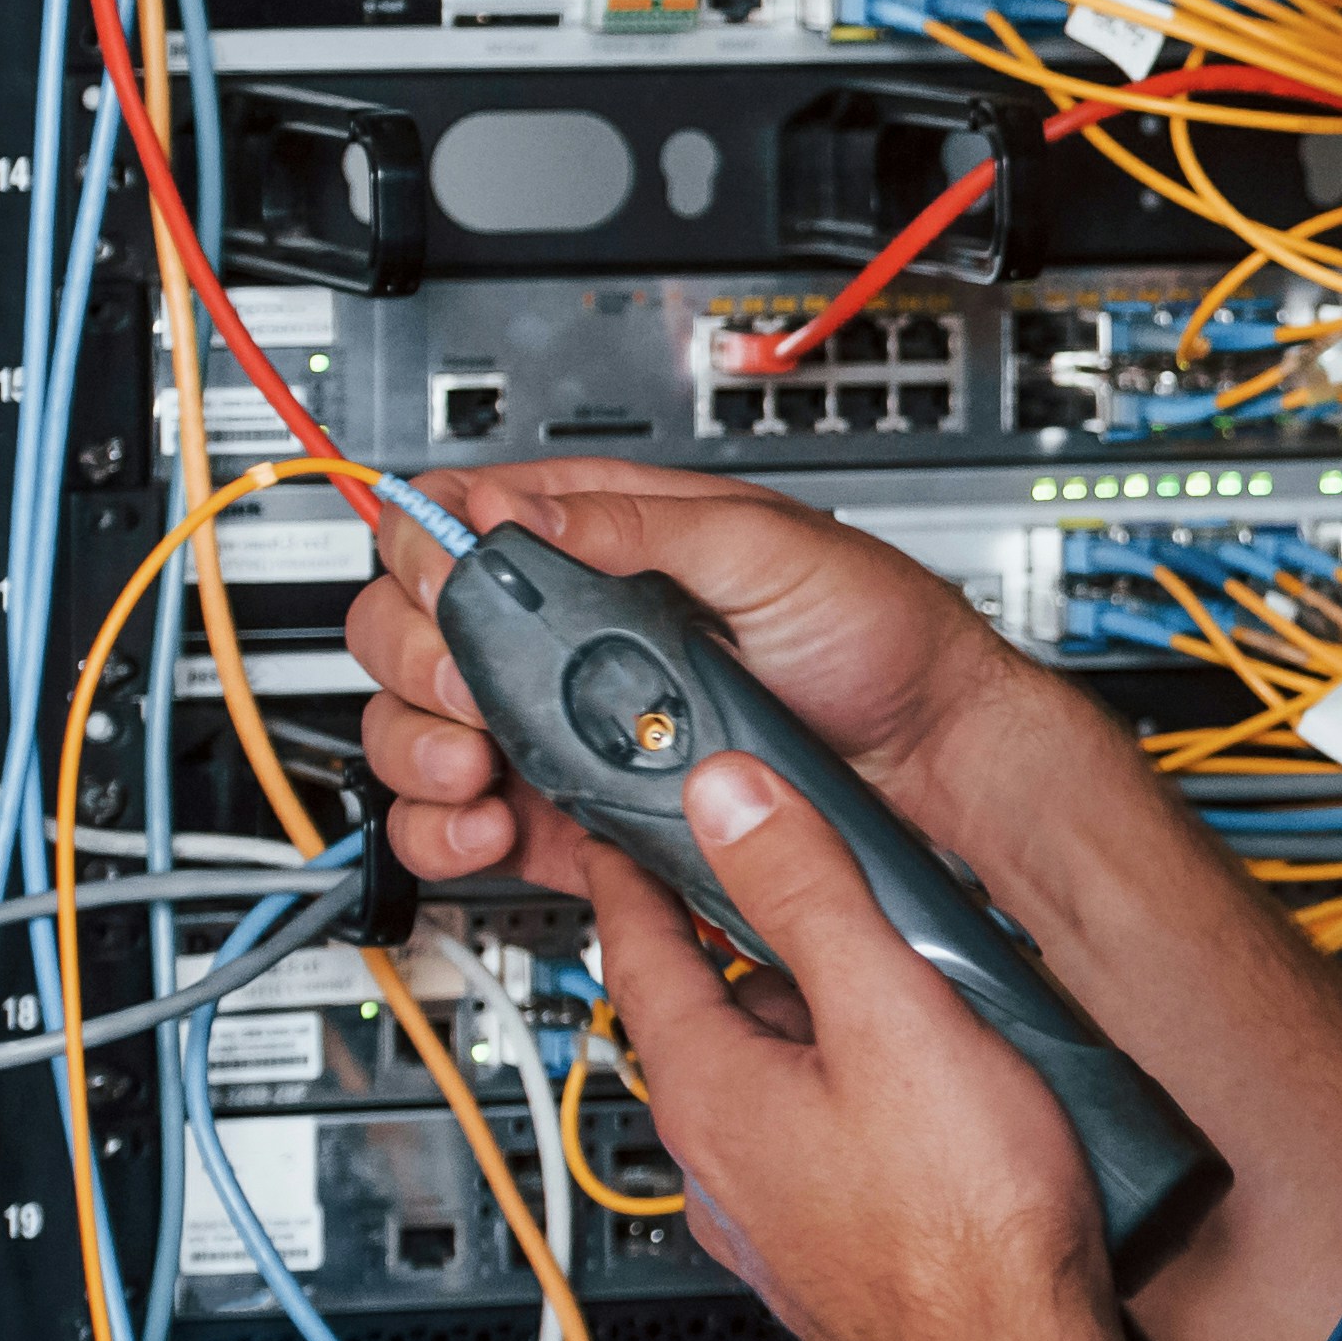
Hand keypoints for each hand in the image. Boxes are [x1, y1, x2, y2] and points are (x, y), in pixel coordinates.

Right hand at [341, 461, 1026, 898]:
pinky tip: (490, 826)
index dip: (428, 555)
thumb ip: (638, 524)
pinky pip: (469, 823)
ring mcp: (565, 720)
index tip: (450, 591)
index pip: (457, 526)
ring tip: (475, 767)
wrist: (929, 754)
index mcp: (605, 541)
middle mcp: (567, 629)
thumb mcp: (765, 548)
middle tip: (473, 693)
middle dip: (417, 663)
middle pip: (413, 632)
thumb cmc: (878, 633)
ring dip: (420, 751)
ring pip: (422, 729)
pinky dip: (449, 832)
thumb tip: (519, 508)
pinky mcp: (578, 805)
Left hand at [590, 750, 1113, 1340]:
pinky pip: (809, 1141)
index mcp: (709, 1091)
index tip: (620, 821)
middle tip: (786, 877)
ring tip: (887, 983)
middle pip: (703, 1016)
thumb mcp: (890, 1014)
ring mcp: (768, 1217)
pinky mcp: (825, 1254)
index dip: (631, 870)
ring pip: (764, 1083)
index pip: (634, 950)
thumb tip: (728, 799)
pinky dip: (840, 1092)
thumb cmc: (965, 1223)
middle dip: (738, 943)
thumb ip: (807, 894)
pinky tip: (918, 1094)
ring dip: (803, 1024)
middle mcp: (716, 1160)